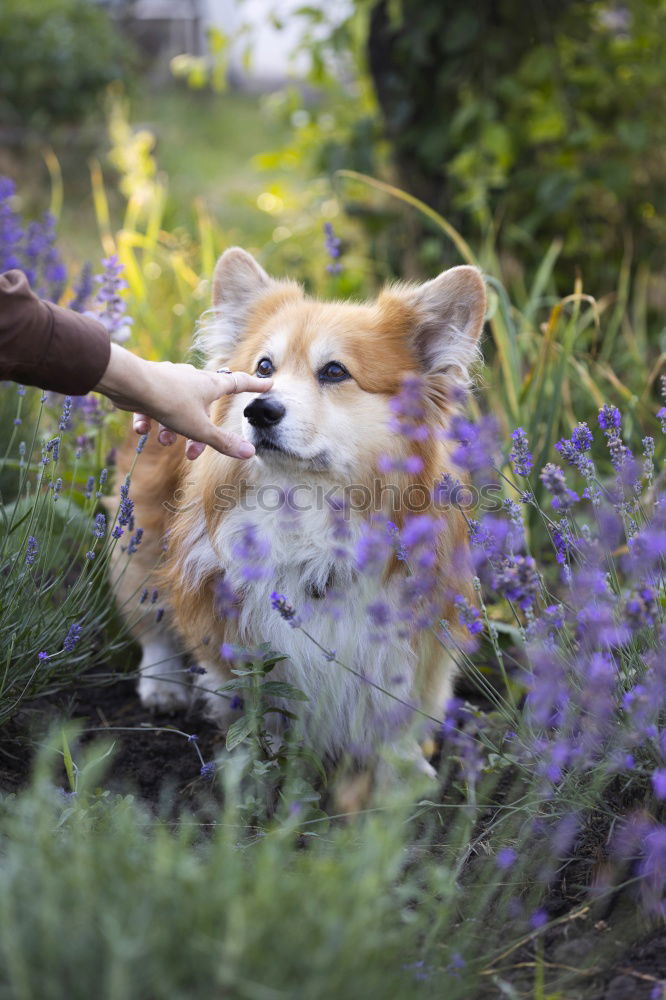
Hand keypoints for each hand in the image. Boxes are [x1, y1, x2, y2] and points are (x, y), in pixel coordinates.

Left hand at [95, 343, 270, 459]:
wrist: (131, 384)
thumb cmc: (170, 402)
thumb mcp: (199, 428)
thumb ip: (223, 442)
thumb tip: (250, 453)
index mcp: (210, 385)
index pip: (239, 383)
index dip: (254, 386)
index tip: (268, 384)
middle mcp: (193, 380)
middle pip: (205, 407)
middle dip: (199, 433)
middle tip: (192, 454)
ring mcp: (171, 380)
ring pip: (178, 408)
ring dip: (172, 429)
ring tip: (164, 441)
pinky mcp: (150, 386)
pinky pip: (153, 405)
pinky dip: (149, 419)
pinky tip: (142, 429)